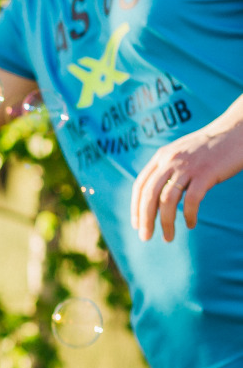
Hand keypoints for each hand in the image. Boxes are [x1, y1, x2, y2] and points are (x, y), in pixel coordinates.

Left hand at [131, 118, 242, 241]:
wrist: (237, 130)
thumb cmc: (210, 146)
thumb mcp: (182, 153)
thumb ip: (167, 168)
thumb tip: (155, 195)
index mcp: (161, 157)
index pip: (140, 186)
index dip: (135, 207)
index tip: (136, 225)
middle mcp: (170, 161)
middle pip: (149, 195)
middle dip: (145, 220)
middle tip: (145, 237)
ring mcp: (188, 166)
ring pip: (167, 200)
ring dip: (165, 222)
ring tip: (168, 237)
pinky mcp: (206, 173)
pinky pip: (192, 200)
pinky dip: (189, 215)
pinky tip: (190, 224)